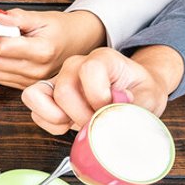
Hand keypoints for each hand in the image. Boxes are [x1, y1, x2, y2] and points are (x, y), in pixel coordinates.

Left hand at [0, 8, 106, 88]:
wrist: (78, 42)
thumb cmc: (62, 29)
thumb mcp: (42, 17)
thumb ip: (16, 17)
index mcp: (43, 51)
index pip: (2, 47)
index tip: (1, 28)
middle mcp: (37, 70)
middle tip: (3, 36)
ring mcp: (31, 81)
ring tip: (8, 46)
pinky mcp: (26, 86)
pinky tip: (10, 57)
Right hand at [22, 46, 179, 134]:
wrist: (137, 95)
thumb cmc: (140, 94)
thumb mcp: (149, 98)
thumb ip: (134, 106)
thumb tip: (112, 115)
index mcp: (102, 58)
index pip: (88, 71)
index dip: (98, 96)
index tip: (111, 108)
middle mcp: (75, 65)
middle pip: (63, 90)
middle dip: (80, 115)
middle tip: (98, 123)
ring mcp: (58, 80)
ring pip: (38, 97)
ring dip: (58, 119)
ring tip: (80, 123)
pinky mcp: (47, 97)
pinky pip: (36, 112)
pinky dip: (51, 125)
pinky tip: (70, 125)